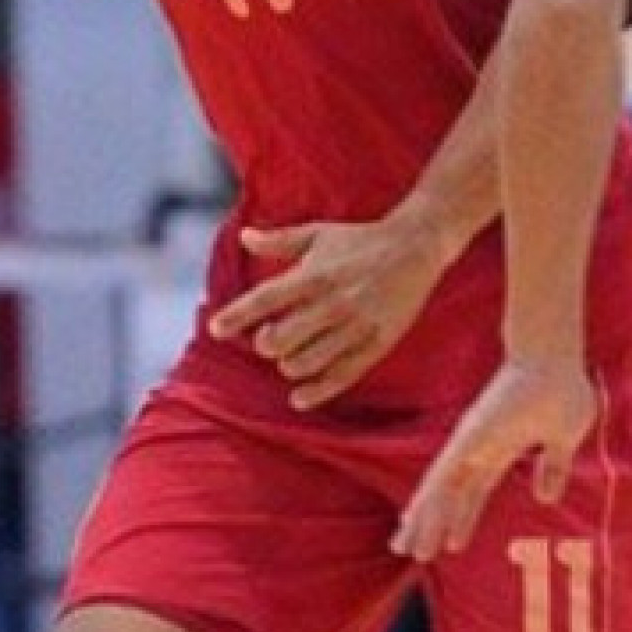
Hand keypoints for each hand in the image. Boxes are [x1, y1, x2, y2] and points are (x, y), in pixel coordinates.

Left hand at [207, 216, 451, 408]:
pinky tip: (299, 397)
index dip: (237, 316)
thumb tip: (243, 237)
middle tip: (269, 340)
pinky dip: (316, 391)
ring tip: (290, 358)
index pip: (265, 299)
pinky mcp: (377, 343)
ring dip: (289, 366)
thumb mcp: (318, 234)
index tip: (216, 330)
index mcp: (314, 274)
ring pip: (306, 362)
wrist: (415, 246)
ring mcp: (356, 325)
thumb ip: (279, 241)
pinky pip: (342, 376)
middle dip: (267, 344)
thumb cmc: (360, 240)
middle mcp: (332, 302)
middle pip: (281, 339)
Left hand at [393, 359, 598, 561]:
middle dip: (431, 524)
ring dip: (424, 518)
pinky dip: (430, 493)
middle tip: (408, 551)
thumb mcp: (563, 440)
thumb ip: (554, 468)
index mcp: (501, 449)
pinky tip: (414, 514)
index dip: (461, 518)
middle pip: (449, 495)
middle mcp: (479, 447)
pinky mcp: (470, 433)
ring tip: (403, 544)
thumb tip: (546, 498)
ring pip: (440, 488)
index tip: (450, 544)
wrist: (556, 358)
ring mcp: (472, 440)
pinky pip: (446, 469)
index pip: (474, 491)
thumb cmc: (561, 387)